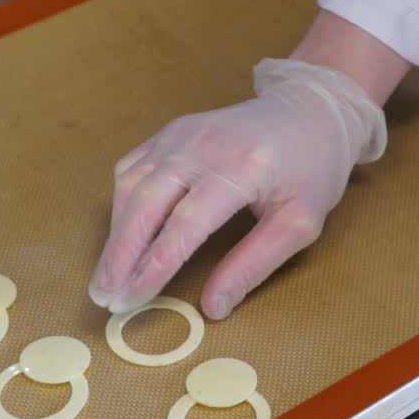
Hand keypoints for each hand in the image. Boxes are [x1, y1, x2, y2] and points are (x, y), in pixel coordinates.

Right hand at [89, 58, 386, 319]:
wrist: (310, 109)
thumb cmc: (312, 169)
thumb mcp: (300, 223)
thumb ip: (254, 265)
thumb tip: (213, 308)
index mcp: (241, 168)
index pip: (184, 226)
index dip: (154, 267)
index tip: (133, 301)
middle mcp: (202, 145)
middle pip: (145, 204)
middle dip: (120, 256)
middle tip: (105, 298)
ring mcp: (181, 133)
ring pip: (132, 186)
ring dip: (117, 235)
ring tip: (108, 278)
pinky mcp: (170, 131)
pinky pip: (133, 168)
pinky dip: (122, 205)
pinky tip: (121, 235)